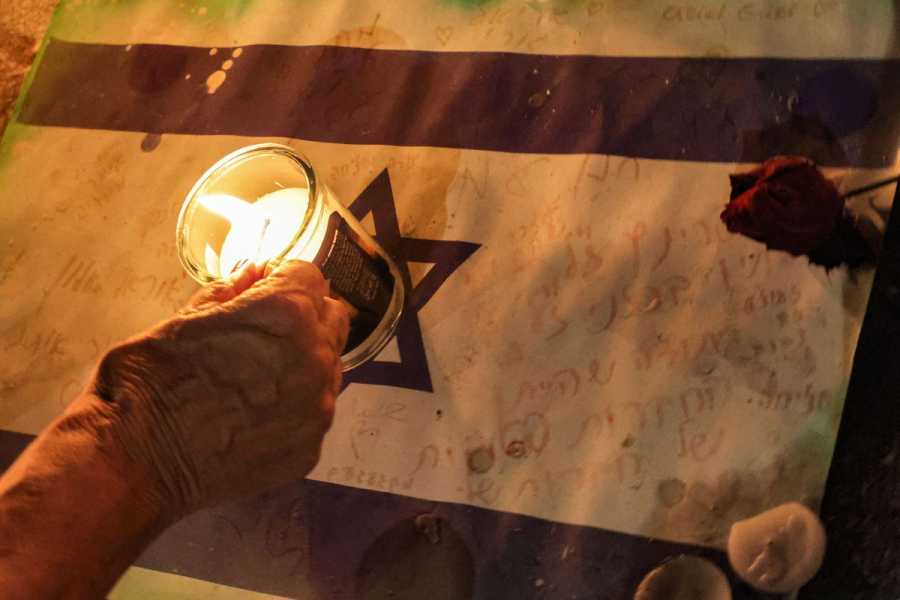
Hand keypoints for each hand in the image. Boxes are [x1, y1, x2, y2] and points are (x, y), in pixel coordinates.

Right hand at [89, 261, 349, 517]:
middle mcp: (314, 357)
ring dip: (303, 362)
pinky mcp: (311, 446)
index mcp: (285, 314)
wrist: (135, 464)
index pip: (309, 275)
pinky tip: (254, 416)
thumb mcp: (180, 320)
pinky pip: (314, 412)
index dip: (283, 278)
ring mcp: (317, 407)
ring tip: (255, 378)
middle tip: (264, 331)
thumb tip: (252, 275)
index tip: (262, 289)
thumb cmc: (148, 384)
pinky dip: (294, 407)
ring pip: (328, 367)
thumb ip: (228, 293)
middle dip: (305, 316)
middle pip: (331, 318)